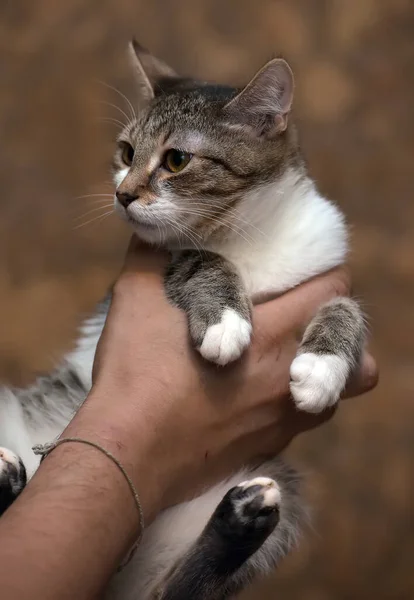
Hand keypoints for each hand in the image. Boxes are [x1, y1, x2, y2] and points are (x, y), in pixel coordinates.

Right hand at [90, 237, 376, 515]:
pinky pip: (305, 417)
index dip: (328, 274)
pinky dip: (296, 398)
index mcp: (268, 333)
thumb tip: (153, 229)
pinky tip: (260, 392)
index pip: (333, 293)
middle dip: (331, 321)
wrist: (126, 455)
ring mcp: (282, 418)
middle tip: (301, 311)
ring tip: (288, 352)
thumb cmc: (134, 373)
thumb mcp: (137, 298)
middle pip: (349, 344)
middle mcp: (287, 376)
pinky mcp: (269, 446)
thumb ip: (154, 254)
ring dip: (323, 365)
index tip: (308, 269)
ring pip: (339, 388)